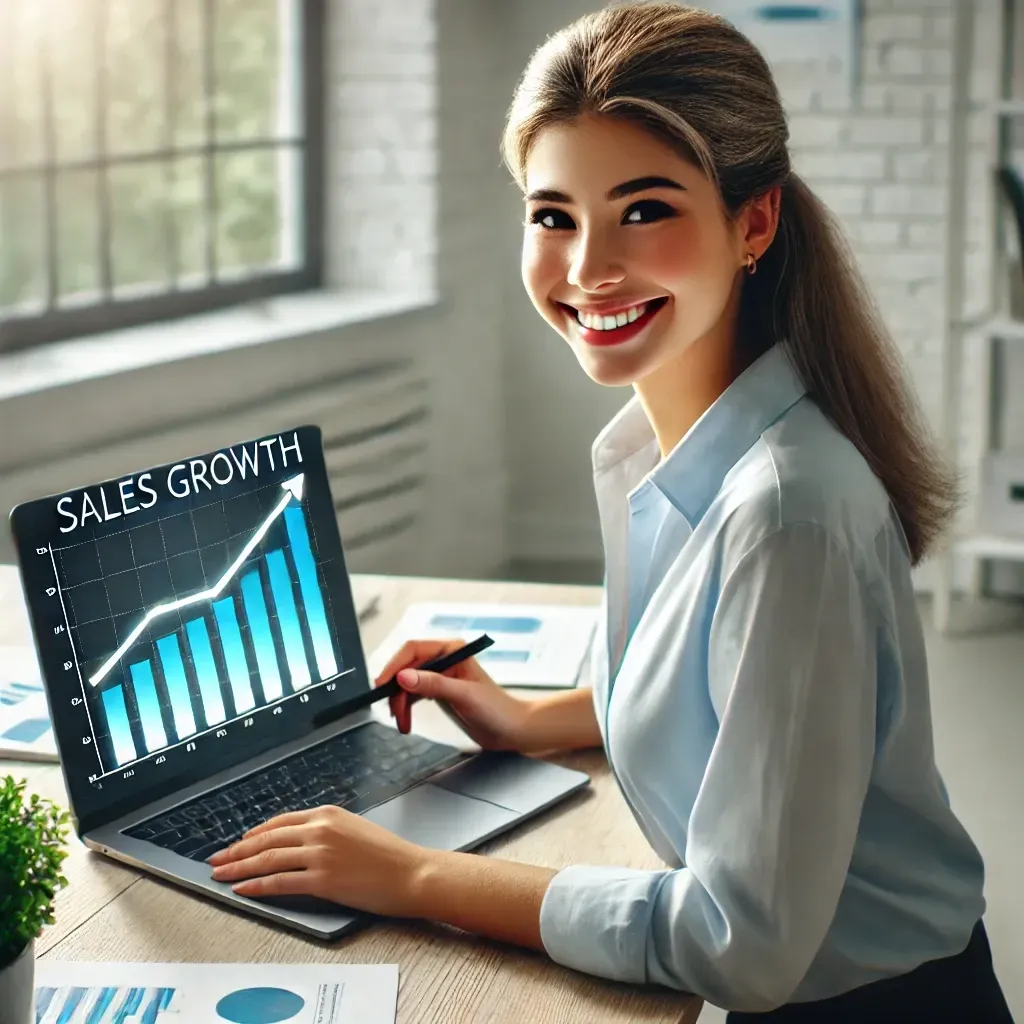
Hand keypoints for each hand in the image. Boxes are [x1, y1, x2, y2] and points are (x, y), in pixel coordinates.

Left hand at [207, 805, 426, 916]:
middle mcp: (320, 829)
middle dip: (237, 851)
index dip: (253, 835)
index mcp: (328, 813)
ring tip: (221, 876)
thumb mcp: (355, 829)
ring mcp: (320, 854)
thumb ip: (326, 831)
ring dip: (239, 868)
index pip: (279, 822)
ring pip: (268, 860)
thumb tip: (300, 843)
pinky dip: (257, 886)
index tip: (238, 844)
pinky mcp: (322, 880)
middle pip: (267, 840)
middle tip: (217, 860)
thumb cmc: (388, 856)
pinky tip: (243, 889)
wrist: (411, 873)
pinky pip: (279, 883)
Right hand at [375, 638, 528, 750]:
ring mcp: (441, 677)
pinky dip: (407, 708)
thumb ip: (434, 684)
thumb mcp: (464, 695)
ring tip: (402, 723)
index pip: (413, 650)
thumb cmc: (497, 709)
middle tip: (393, 712)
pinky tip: (406, 721)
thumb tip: (404, 677)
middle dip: (397, 691)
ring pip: (408, 684)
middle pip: (407, 669)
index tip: (383, 684)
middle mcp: (445, 660)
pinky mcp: (440, 693)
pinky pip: (415, 696)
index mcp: (452, 650)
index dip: (395, 666)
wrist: (512, 730)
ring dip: (401, 703)